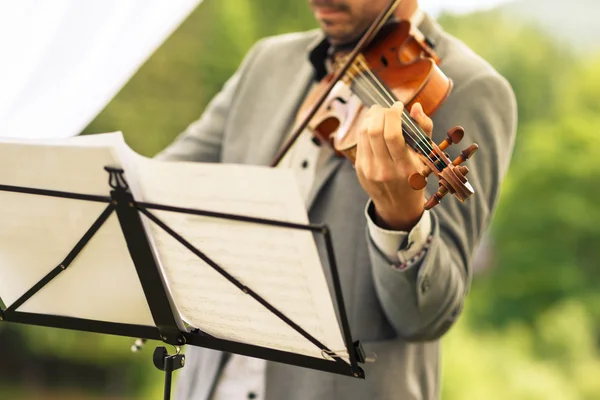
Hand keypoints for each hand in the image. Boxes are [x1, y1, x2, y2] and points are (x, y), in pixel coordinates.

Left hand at [355, 101, 432, 230]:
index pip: (393, 135)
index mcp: (404, 167)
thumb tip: (415, 107)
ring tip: (380, 112)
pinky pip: (359, 141)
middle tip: (388, 108)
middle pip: (375, 131)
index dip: (393, 114)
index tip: (399, 106)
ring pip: (363, 133)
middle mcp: (384, 170)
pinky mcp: (359, 168)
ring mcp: (369, 170)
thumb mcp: (426, 158)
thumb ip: (424, 129)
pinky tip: (374, 124)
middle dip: (380, 112)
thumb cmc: (415, 178)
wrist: (397, 205)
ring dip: (371, 117)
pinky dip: (365, 127)